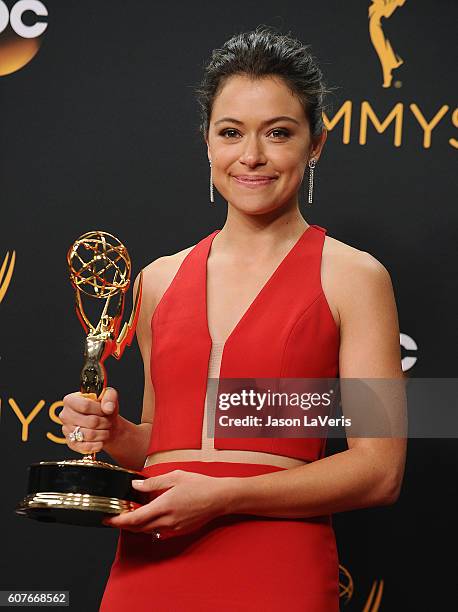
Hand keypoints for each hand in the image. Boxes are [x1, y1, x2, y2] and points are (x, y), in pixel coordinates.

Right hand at [60, 387, 119, 453]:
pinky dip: (97, 445)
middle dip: (105, 422)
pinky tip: (101, 441)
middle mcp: (65, 415)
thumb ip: (110, 397)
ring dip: (103, 433)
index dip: (100, 410)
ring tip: (106, 430)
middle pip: (90, 421)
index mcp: (70, 400)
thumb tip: (108, 408)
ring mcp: (66, 430)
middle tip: (109, 422)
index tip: (106, 411)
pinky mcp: (71, 443)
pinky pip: (86, 447)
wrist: (103, 423)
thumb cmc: (103, 408)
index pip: (85, 405)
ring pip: (90, 435)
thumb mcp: (109, 395)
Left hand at [102, 469, 232, 537]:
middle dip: (124, 524)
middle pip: (138, 528)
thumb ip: (153, 482)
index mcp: (164, 505)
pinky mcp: (180, 530)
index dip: (119, 521)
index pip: (135, 518)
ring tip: (129, 514)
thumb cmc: (200, 484)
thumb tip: (136, 485)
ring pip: (148, 530)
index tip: (108, 519)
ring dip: (136, 525)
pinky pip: (160, 530)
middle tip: (114, 517)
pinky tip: (149, 515)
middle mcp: (168, 520)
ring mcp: (174, 527)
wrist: (219, 498)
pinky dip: (150, 525)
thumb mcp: (175, 477)